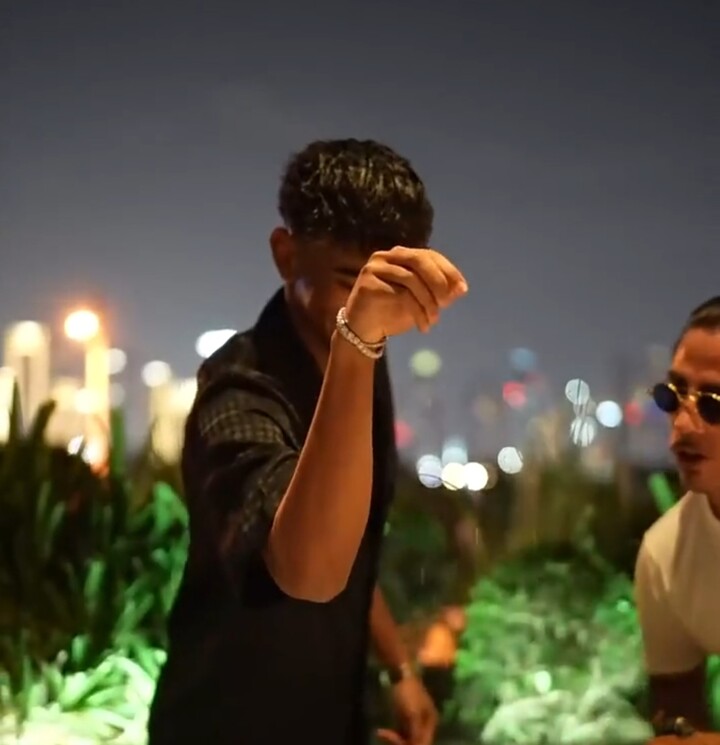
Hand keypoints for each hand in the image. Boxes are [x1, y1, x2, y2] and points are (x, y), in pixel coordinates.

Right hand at [345, 247, 466, 341]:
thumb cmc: (392, 312)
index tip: (462, 289)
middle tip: (448, 302)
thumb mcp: (421, 301)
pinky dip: (416, 311)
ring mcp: (375, 268)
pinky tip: (423, 326)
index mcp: (400, 255)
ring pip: (411, 279)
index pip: (429, 255)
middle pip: (419, 260)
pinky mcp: (368, 284)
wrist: (363, 330)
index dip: (448, 270)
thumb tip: (461, 289)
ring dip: (428, 302)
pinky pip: (400, 294)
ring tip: (434, 320)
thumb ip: (439, 293)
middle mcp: (386, 256)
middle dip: (438, 281)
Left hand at [376, 675, 437, 744]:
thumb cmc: (407, 693)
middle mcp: (425, 724)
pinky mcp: (406, 718)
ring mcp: (415, 721)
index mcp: (431, 723)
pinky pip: (400, 733)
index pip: (424, 743)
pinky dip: (392, 734)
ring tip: (381, 733)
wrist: (400, 674)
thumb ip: (416, 733)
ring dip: (395, 739)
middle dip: (401, 742)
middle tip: (386, 735)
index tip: (396, 743)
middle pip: (416, 742)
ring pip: (407, 739)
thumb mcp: (412, 714)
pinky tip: (382, 732)